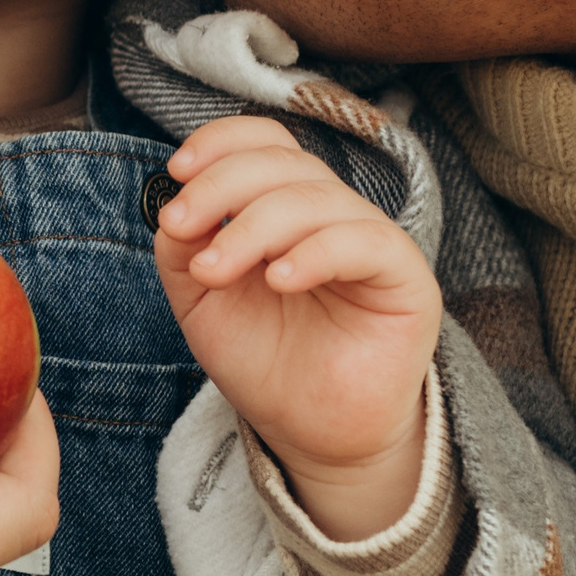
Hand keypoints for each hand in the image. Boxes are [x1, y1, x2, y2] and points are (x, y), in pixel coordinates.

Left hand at [155, 115, 439, 541]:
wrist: (312, 432)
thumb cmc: (264, 361)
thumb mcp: (202, 299)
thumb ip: (183, 247)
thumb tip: (172, 204)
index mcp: (285, 205)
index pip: (266, 142)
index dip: (222, 143)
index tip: (177, 172)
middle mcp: (330, 212)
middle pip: (284, 163)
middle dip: (222, 187)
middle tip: (181, 226)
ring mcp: (369, 238)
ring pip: (315, 199)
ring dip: (252, 228)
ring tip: (215, 272)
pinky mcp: (404, 274)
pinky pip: (363, 241)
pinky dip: (313, 253)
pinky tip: (278, 280)